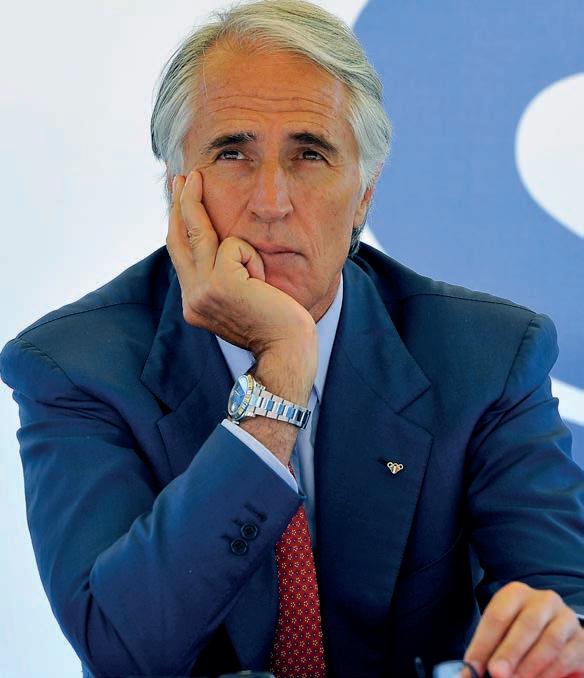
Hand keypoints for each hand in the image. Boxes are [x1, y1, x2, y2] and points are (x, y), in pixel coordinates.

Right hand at [166, 170, 316, 378]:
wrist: (288, 349)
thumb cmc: (275, 323)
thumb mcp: (242, 297)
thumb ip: (224, 275)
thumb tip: (222, 245)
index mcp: (195, 303)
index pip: (182, 257)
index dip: (178, 225)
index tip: (180, 198)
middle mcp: (192, 299)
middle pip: (180, 240)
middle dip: (180, 204)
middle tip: (183, 176)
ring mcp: (203, 293)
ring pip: (202, 234)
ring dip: (202, 206)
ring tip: (194, 177)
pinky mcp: (220, 284)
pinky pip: (234, 246)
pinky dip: (252, 256)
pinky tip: (263, 280)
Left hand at [464, 581, 583, 676]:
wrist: (556, 631)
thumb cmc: (521, 632)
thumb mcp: (503, 633)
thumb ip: (488, 650)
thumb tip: (469, 672)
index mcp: (516, 593)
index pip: (497, 616)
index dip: (483, 643)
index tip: (472, 666)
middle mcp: (543, 600)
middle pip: (525, 625)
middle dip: (509, 652)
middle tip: (496, 673)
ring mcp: (565, 617)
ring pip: (549, 640)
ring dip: (531, 665)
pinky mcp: (580, 638)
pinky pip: (566, 655)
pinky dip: (550, 672)